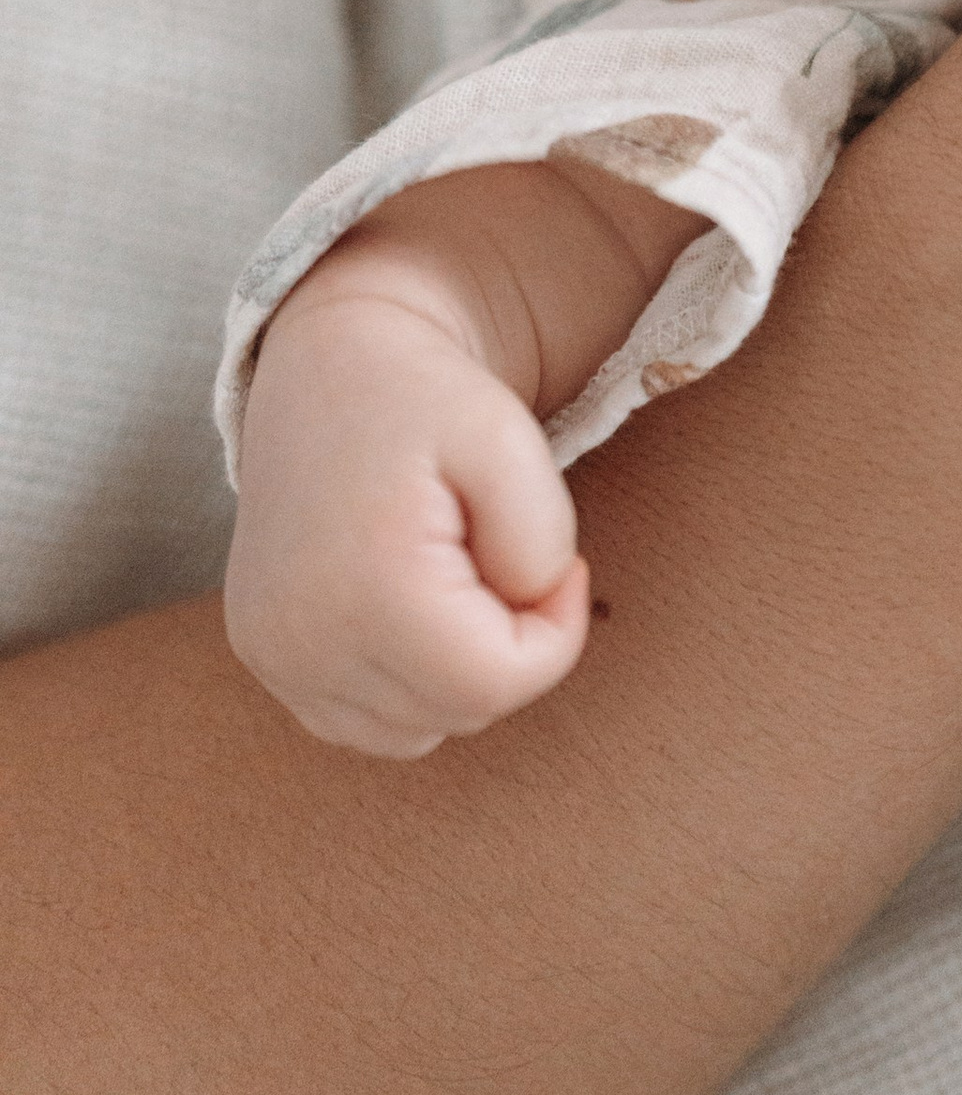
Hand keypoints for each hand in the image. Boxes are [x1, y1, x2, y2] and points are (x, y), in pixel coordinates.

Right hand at [226, 268, 588, 757]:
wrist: (328, 365)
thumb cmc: (427, 394)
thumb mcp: (509, 438)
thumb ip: (540, 540)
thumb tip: (530, 612)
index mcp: (364, 586)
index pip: (494, 685)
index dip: (556, 635)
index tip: (563, 565)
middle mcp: (300, 639)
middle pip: (456, 711)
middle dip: (508, 648)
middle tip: (504, 556)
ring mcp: (272, 655)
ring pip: (413, 730)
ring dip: (458, 671)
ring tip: (457, 575)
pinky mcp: (264, 655)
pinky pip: (362, 720)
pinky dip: (408, 683)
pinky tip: (415, 605)